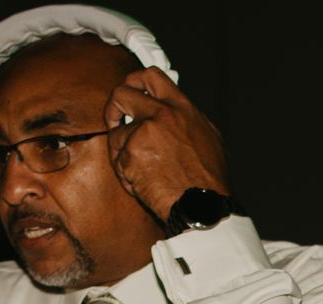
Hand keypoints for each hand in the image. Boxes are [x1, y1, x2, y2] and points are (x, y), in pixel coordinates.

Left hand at [103, 68, 229, 221]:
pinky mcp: (131, 155)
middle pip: (121, 93)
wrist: (202, 206)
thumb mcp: (209, 138)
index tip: (129, 92)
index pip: (151, 77)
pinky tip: (144, 185)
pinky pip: (117, 161)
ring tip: (141, 172)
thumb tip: (173, 110)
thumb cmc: (209, 180)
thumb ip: (187, 119)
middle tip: (116, 123)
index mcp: (182, 108)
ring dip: (122, 154)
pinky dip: (126, 175)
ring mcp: (144, 134)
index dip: (134, 81)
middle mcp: (162, 115)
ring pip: (116, 134)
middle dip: (113, 108)